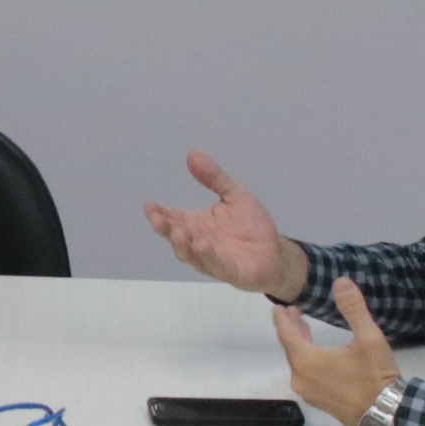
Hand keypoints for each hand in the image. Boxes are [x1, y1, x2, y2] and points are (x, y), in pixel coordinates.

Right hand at [144, 151, 305, 298]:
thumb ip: (214, 178)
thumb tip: (192, 154)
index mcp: (195, 224)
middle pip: (175, 237)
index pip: (172, 218)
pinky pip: (214, 264)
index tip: (149, 205)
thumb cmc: (251, 224)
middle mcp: (197, 242)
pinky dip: (207, 256)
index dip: (159, 213)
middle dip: (165, 229)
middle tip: (157, 218)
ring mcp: (210, 259)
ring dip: (182, 245)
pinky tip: (202, 244)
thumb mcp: (234, 194)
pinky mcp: (228, 271)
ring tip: (178, 232)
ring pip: (190, 254)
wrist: (275, 251)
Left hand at [274, 276, 399, 425]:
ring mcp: (308, 392)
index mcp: (306, 360)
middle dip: (291, 329)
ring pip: (297, 362)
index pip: (286, 334)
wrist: (385, 415)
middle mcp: (300, 377)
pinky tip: (316, 355)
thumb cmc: (375, 377)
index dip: (281, 318)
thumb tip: (341, 281)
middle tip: (293, 312)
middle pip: (290, 348)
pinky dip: (306, 360)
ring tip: (304, 329)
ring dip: (299, 344)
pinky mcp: (317, 401)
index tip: (278, 306)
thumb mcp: (369, 338)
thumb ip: (353, 309)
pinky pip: (304, 375)